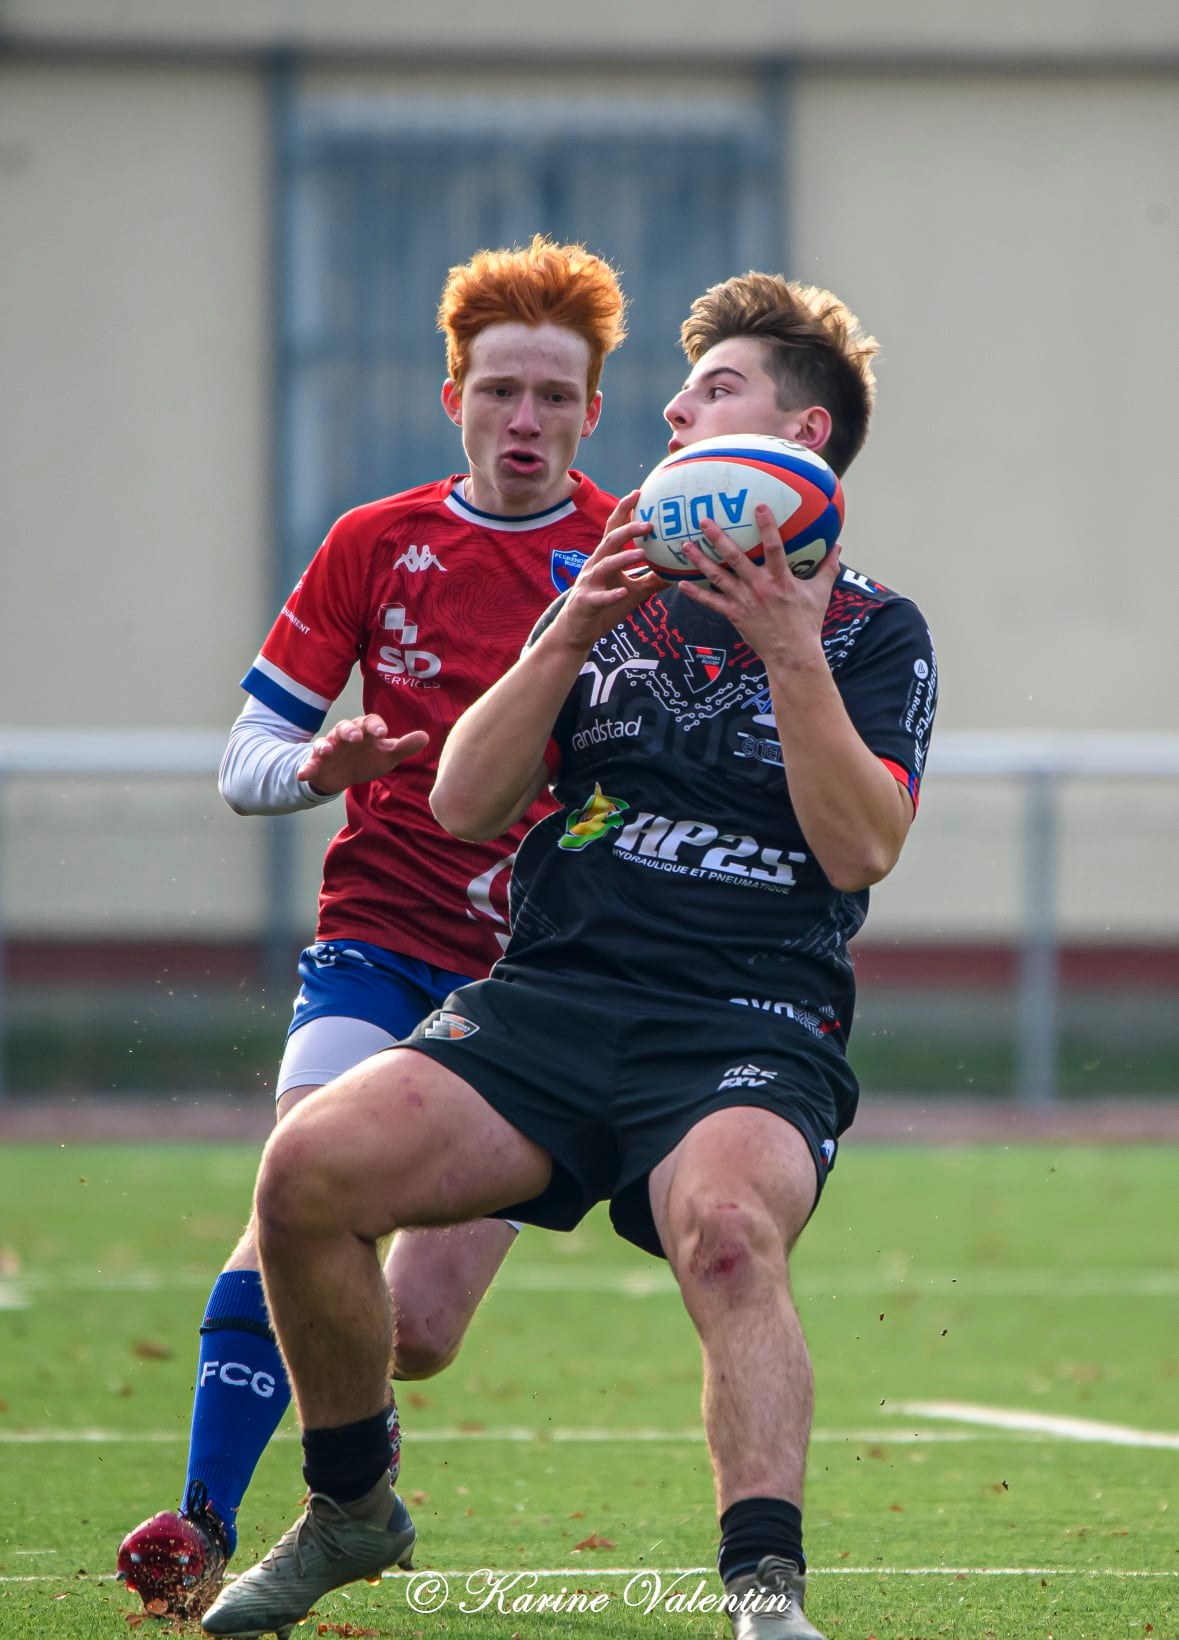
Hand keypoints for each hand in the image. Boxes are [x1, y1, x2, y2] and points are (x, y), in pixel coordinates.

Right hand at [297, 714, 428, 794]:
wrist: (343, 774)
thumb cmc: (368, 758)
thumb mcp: (387, 755)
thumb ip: (404, 747)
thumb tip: (426, 736)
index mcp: (365, 730)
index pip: (370, 722)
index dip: (375, 726)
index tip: (382, 733)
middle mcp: (346, 735)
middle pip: (346, 727)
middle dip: (350, 731)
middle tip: (356, 737)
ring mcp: (329, 748)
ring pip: (325, 741)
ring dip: (325, 745)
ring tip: (327, 750)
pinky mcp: (316, 762)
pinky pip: (309, 763)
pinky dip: (306, 767)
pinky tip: (303, 774)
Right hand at [554, 490, 667, 650]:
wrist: (577, 631)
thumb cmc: (604, 607)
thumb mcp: (633, 592)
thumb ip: (652, 579)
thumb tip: (679, 571)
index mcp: (605, 559)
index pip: (614, 529)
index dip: (624, 510)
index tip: (639, 493)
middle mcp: (595, 566)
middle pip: (610, 541)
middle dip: (627, 529)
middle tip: (649, 523)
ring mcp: (588, 583)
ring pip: (604, 565)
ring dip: (623, 558)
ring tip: (642, 553)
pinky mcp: (586, 602)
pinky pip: (599, 597)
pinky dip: (611, 594)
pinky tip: (623, 592)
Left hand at [678, 504, 840, 666]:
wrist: (792, 654)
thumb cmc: (807, 622)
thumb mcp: (821, 593)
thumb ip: (828, 567)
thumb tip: (838, 546)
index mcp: (780, 579)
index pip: (773, 547)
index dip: (767, 526)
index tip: (758, 506)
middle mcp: (759, 587)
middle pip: (735, 557)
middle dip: (718, 537)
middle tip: (703, 520)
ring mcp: (744, 601)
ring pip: (718, 577)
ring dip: (701, 560)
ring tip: (686, 545)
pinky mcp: (734, 615)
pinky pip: (712, 602)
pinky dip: (696, 594)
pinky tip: (681, 583)